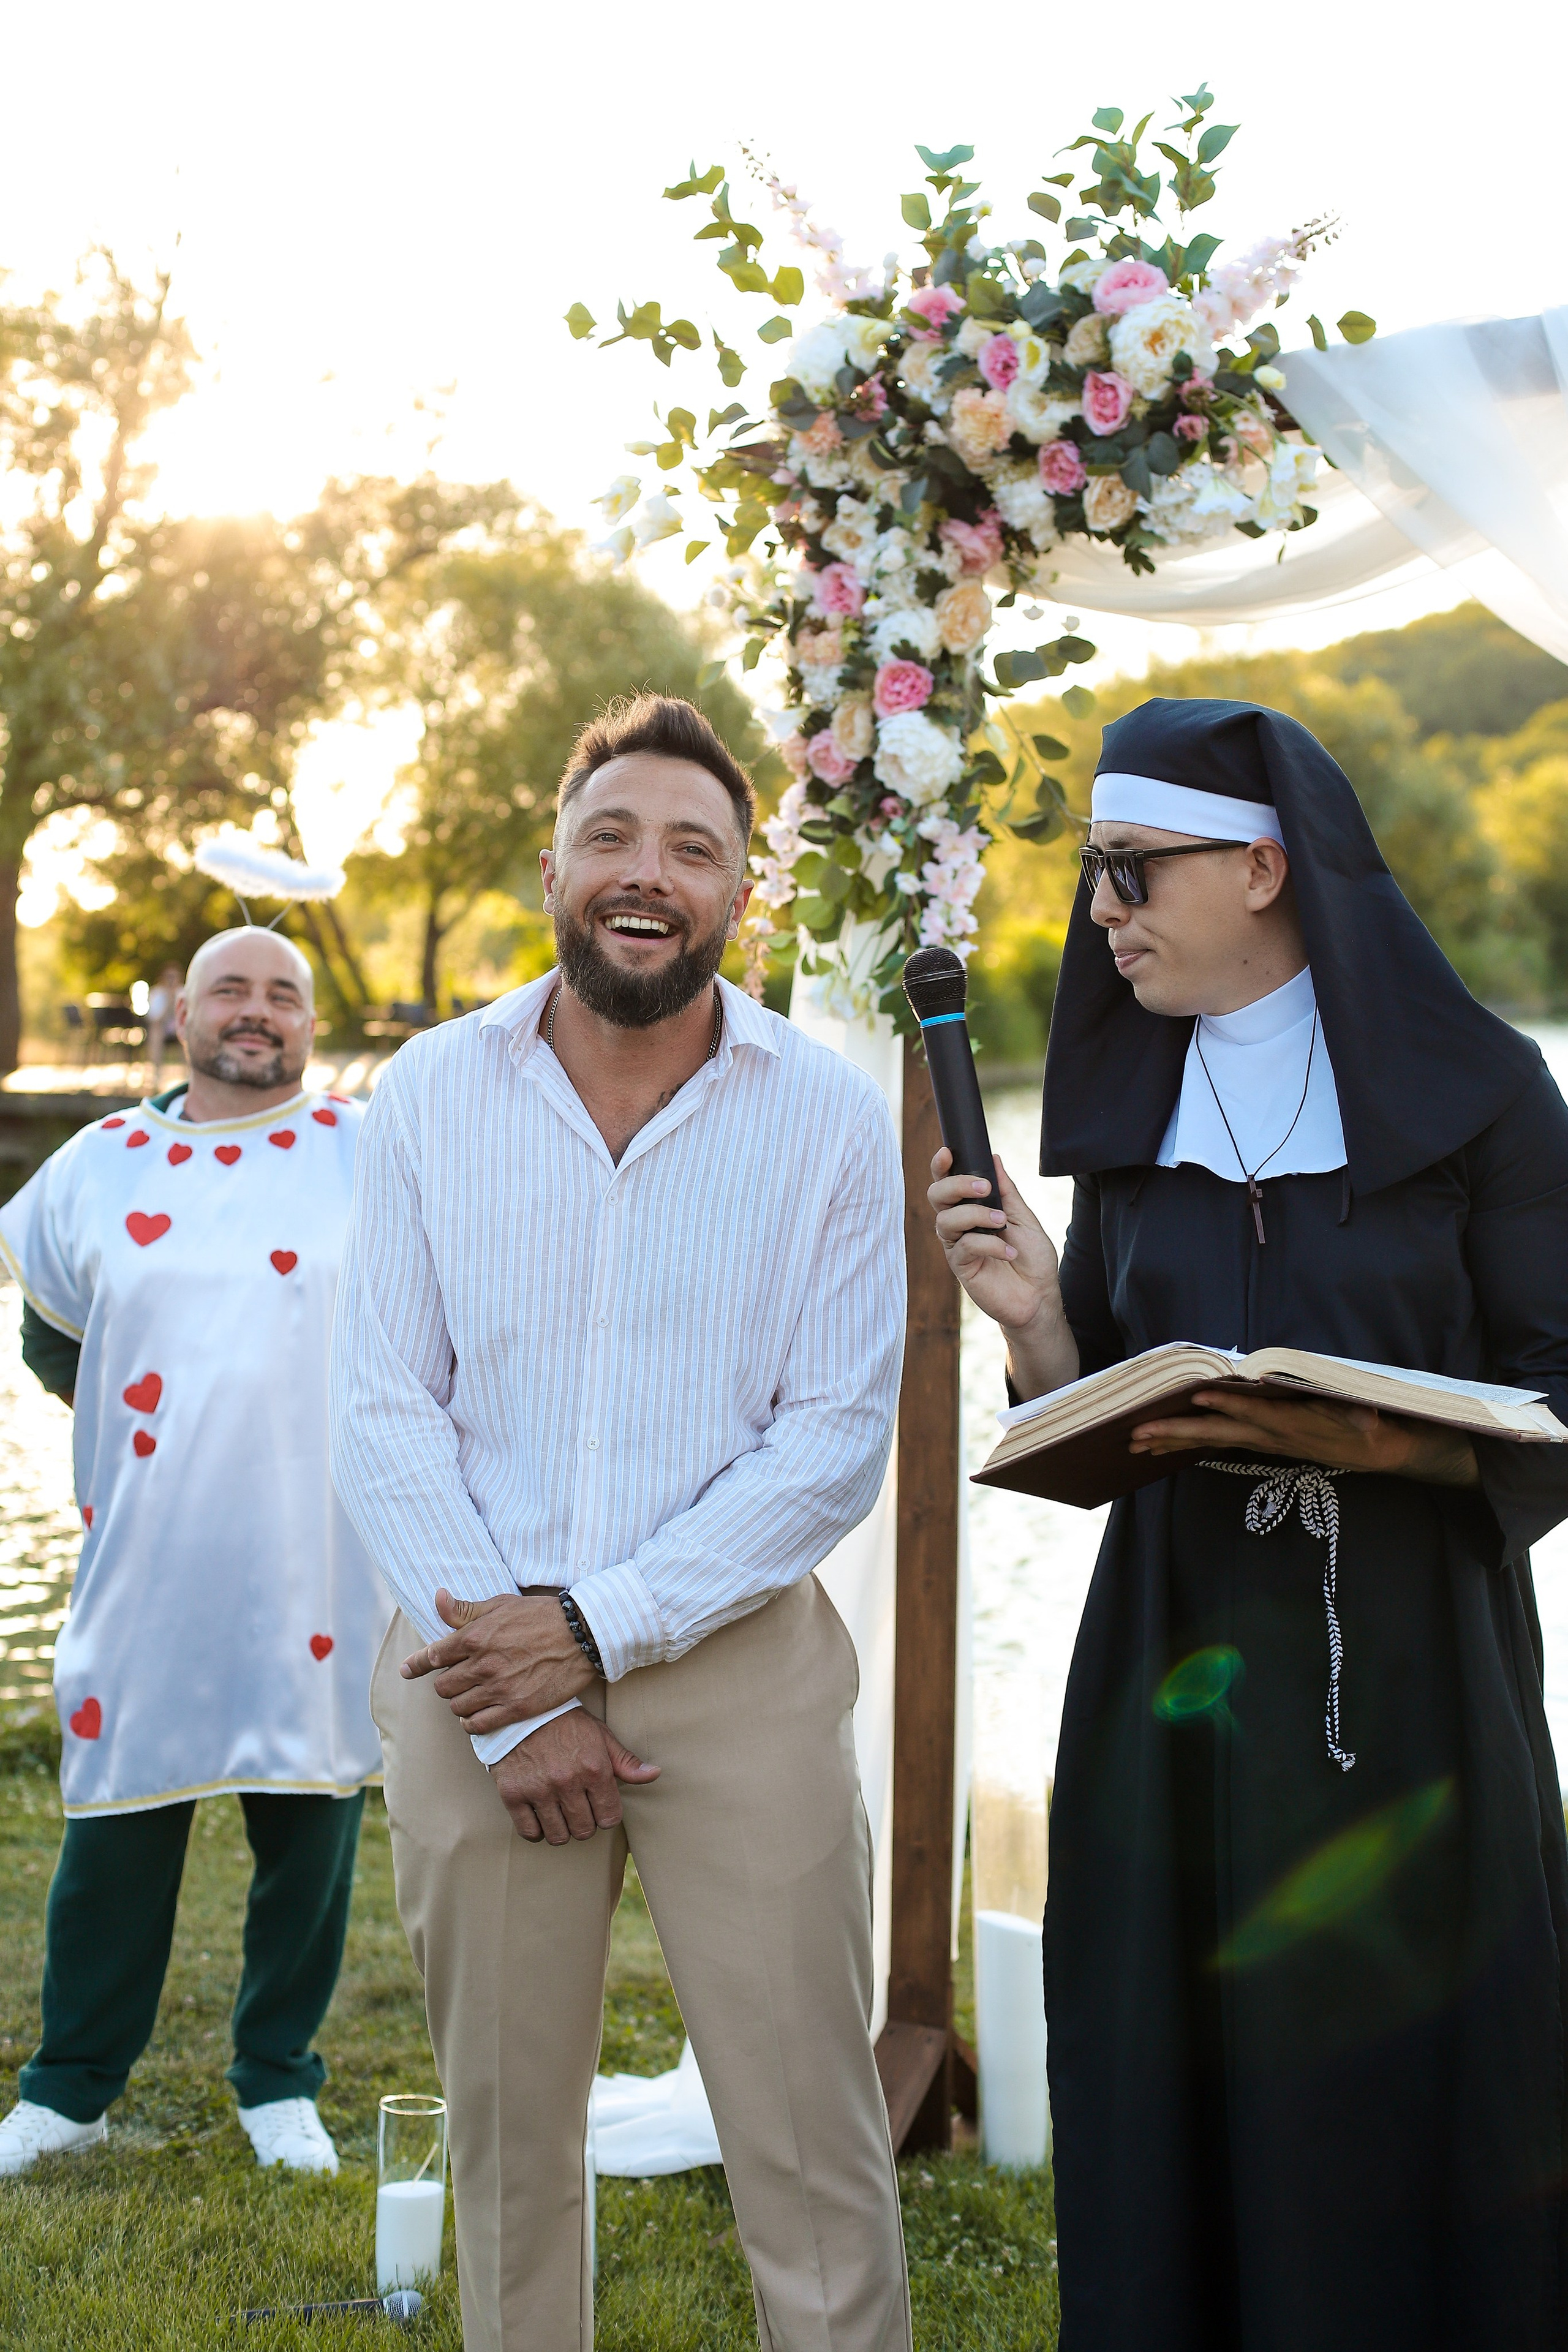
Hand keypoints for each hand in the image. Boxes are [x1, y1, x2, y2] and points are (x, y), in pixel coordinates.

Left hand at [400, 1588, 593, 1732]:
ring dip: (460, 1702)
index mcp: (476, 1636)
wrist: (581, 1636)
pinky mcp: (515, 1708)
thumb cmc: (540, 1616)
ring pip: (457, 1706)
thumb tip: (436, 1598)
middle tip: (460, 1678)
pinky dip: (472, 1722)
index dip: (417, 1664)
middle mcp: (482, 1664)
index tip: (407, 1670)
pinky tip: (477, 1716)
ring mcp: (498, 1688)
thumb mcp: (501, 1605)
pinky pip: (477, 1724)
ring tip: (471, 1696)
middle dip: (447, 1682)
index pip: (434, 1655)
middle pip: (443, 1685)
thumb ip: (466, 1609)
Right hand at [490, 1711, 659, 1843]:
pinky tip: (540, 1817)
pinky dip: (537, 1831)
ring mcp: (538, 1790)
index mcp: (594, 1769)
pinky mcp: (513, 1794)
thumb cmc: (567, 1723)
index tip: (599, 1805)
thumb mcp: (601, 1736)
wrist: (523, 1709)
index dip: (606, 1814)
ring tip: (560, 1813)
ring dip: (562, 1830)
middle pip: (584, 1830)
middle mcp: (567, 1782)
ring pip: (558, 1836)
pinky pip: (530, 1833)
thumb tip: (654, 1774)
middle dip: (585, 1824)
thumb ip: (626, 1762)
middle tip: (579, 1808)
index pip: (609, 1818)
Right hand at [927, 1147, 1077, 1398]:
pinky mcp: (961, 1267)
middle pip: (937, 1196)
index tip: (948, 1152)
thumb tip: (994, 1157)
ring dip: (973, 1214)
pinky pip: (964, 1247)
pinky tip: (1009, 1252)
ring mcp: (958, 1246)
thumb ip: (1007, 1191)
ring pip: (945, 1220)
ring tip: (1001, 1222)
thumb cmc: (1032, 1258)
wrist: (1039, 1296)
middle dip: (956, 1185)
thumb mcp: (1024, 1217)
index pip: (948, 1182)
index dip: (941, 1166)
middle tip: (984, 1187)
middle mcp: (959, 1225)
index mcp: (972, 1208)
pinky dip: (989, 1245)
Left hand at [1129, 1390, 1479, 1487]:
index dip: (1228, 1407)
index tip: (1198, 1397)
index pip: (1255, 1414)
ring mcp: (1261, 1441)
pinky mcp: (1259, 1441)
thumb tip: (1367, 1414)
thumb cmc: (1366, 1422)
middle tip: (1136, 1434)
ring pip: (1210, 1442)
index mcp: (1291, 1425)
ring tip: (1134, 1442)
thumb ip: (1359, 1411)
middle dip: (1175, 1433)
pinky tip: (1159, 1445)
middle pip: (1216, 1435)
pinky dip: (1186, 1443)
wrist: (1375, 1449)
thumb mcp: (1366, 1414)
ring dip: (1171, 1442)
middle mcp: (1269, 1436)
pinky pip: (1217, 1443)